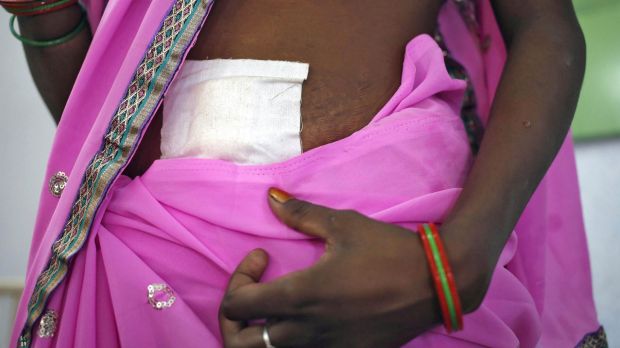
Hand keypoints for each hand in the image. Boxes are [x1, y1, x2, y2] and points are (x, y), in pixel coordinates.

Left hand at [219, 188, 486, 347]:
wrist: (436, 283)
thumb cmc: (388, 250)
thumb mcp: (343, 225)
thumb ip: (301, 214)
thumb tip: (270, 196)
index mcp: (300, 295)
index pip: (235, 304)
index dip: (238, 278)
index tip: (262, 258)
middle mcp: (306, 330)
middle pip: (239, 344)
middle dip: (233, 319)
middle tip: (253, 293)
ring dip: (259, 333)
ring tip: (274, 307)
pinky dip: (291, 342)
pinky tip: (305, 318)